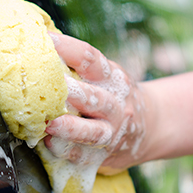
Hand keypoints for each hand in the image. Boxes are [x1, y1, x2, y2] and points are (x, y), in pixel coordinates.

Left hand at [44, 33, 146, 173]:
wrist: (151, 126)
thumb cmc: (114, 95)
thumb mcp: (105, 75)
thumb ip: (78, 64)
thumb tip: (40, 37)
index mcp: (110, 77)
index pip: (90, 59)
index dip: (68, 48)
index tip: (46, 40)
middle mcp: (114, 103)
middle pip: (94, 97)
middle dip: (72, 92)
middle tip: (50, 87)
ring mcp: (112, 131)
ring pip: (93, 131)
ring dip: (71, 127)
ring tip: (50, 124)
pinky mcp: (104, 155)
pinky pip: (86, 155)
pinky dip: (68, 151)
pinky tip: (51, 145)